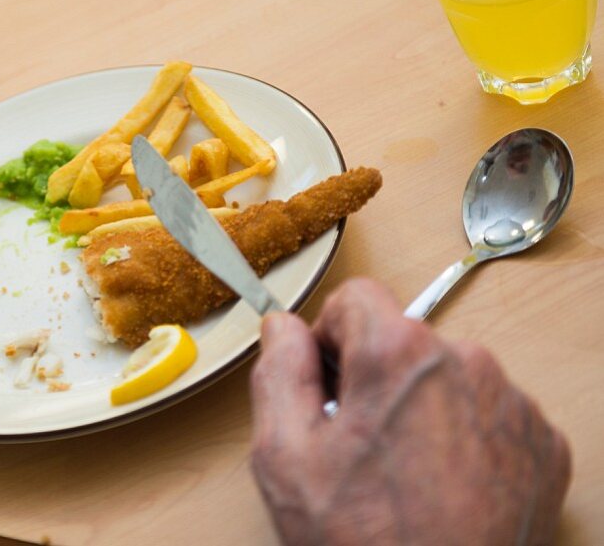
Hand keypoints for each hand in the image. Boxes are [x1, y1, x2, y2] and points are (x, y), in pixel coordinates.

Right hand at [250, 278, 570, 545]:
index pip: (355, 298)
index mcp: (398, 355)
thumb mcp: (284, 455)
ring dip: (421, 407)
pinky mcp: (542, 443)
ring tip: (402, 473)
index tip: (326, 386)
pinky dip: (462, 437)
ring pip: (447, 376)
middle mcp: (467, 363)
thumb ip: (278, 371)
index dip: (328, 339)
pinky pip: (488, 414)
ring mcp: (512, 405)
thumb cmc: (365, 541)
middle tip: (357, 445)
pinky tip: (442, 486)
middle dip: (375, 378)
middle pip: (403, 339)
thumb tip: (283, 326)